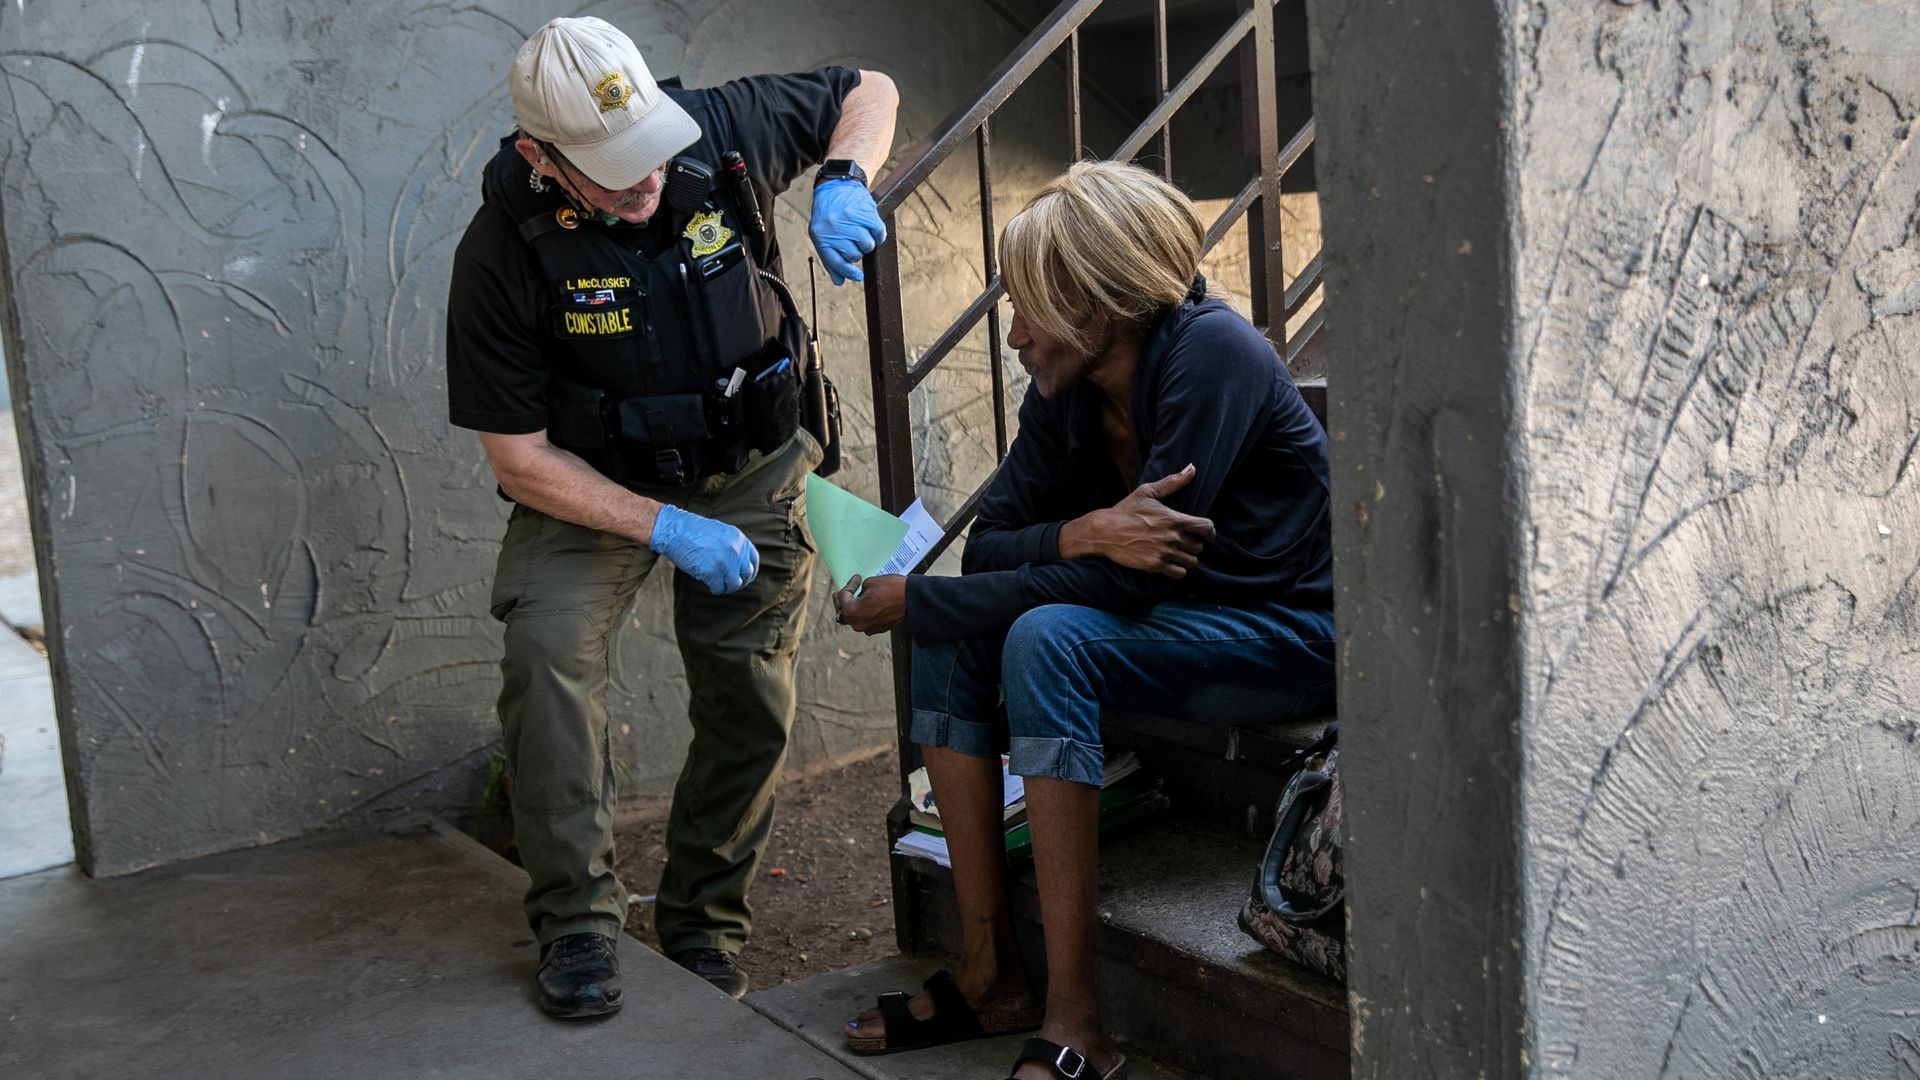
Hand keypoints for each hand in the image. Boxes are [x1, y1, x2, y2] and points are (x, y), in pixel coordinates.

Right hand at [647, 504, 759, 594]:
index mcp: (739, 539)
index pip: (753, 560)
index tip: (743, 576)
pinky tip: (710, 585)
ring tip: (719, 584)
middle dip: (738, 581)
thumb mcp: (721, 532)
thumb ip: (733, 546)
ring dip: (727, 587)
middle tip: (729, 583)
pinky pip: (719, 588)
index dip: (749, 571)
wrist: (676, 530)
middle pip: (746, 574)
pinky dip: (715, 589)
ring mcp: (725, 563)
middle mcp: (736, 551)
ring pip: (734, 584)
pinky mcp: (712, 573)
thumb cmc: (694, 531)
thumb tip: (740, 564)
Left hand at [809, 179, 885, 284]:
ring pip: (867, 245)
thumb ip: (830, 258)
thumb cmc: (828, 215)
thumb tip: (840, 281)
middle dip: (857, 252)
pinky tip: (873, 230)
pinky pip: (878, 232)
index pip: (837, 262)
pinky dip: (878, 234)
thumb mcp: (822, 235)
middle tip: (855, 242)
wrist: (836, 185)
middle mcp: (834, 228)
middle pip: (854, 255)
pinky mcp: (865, 211)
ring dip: (868, 243)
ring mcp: (850, 219)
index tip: (857, 276)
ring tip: (862, 233)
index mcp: (821, 236)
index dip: (848, 272)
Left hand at [832, 573, 905, 633]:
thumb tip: (859, 594)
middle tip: (848, 589)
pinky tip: (869, 604)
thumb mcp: (870, 582)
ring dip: (855, 607)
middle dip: (846, 599)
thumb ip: (859, 590)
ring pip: (855, 617)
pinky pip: (866, 621)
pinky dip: (865, 613)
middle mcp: (858, 624)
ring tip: (858, 596)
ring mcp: (868, 628)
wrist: (913, 599)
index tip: (856, 579)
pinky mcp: (878, 629)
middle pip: (845, 611)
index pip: (842, 596)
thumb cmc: (893, 589)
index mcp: (853, 611)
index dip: (849, 585)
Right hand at [1065, 464, 1215, 577]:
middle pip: (1199, 547)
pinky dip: (1178, 570)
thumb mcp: (1148, 492)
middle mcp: (1172, 537)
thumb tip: (1192, 468)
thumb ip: (1172, 482)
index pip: (1207, 528)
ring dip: (1187, 559)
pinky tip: (1171, 564)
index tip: (1207, 536)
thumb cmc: (1126, 510)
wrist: (1105, 531)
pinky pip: (1179, 573)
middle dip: (1194, 546)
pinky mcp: (1155, 565)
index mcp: (1174, 519)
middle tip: (1185, 544)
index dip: (1210, 533)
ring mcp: (1165, 552)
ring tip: (1178, 554)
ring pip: (1191, 562)